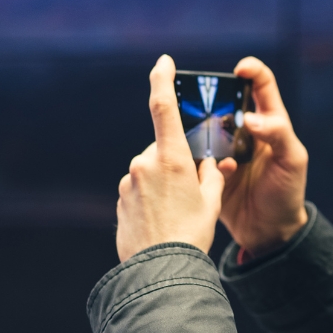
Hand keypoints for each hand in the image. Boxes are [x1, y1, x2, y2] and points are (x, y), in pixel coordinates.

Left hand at [116, 55, 223, 261]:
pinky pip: (140, 190)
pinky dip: (152, 199)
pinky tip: (163, 222)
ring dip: (165, 183)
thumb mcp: (212, 203)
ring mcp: (129, 181)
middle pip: (165, 150)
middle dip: (179, 163)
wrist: (159, 271)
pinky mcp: (121, 199)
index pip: (163, 107)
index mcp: (171, 158)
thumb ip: (211, 176)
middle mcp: (145, 163)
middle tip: (194, 192)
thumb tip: (211, 164)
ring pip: (152, 171)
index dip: (161, 79)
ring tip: (178, 215)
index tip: (163, 61)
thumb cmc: (191, 235)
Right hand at [214, 57, 308, 256]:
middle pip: (224, 100)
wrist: (269, 232)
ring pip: (206, 125)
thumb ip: (277, 134)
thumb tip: (250, 118)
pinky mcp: (209, 168)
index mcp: (269, 122)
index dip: (251, 70)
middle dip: (212, 95)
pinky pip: (196, 154)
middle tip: (200, 97)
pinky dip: (192, 152)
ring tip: (194, 130)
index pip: (261, 85)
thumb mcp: (292, 161)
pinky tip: (194, 160)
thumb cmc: (288, 193)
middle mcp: (244, 131)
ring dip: (198, 125)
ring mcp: (225, 149)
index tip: (239, 69)